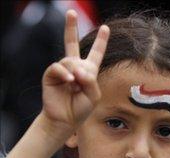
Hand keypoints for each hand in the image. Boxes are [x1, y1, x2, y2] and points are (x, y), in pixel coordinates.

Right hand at [41, 10, 108, 135]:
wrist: (65, 119)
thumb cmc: (81, 108)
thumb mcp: (93, 95)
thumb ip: (90, 81)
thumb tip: (78, 68)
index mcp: (88, 70)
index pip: (96, 53)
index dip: (100, 41)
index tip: (105, 28)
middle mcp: (75, 67)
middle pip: (71, 42)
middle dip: (70, 27)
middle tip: (70, 12)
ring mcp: (62, 69)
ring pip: (70, 60)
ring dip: (76, 72)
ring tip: (76, 85)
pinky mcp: (51, 74)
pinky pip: (58, 67)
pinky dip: (65, 74)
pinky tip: (69, 81)